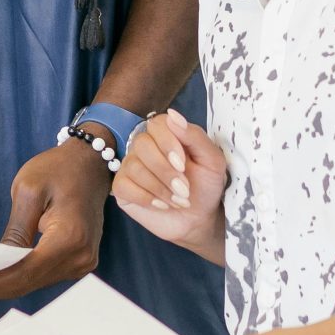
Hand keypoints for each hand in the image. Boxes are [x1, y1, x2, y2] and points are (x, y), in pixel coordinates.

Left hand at [0, 137, 112, 301]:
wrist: (90, 162)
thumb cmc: (58, 169)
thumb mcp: (28, 191)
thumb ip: (14, 231)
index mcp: (70, 238)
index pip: (25, 270)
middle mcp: (80, 257)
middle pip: (28, 281)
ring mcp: (81, 262)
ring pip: (33, 282)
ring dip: (0, 284)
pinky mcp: (77, 261)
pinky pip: (41, 274)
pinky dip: (15, 275)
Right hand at [111, 109, 230, 252]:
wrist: (199, 219)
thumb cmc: (206, 187)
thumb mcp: (212, 160)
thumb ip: (194, 136)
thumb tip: (173, 115)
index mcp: (166, 135)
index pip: (156, 124)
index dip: (167, 143)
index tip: (183, 165)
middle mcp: (145, 147)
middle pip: (142, 145)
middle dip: (165, 170)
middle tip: (184, 189)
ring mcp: (130, 167)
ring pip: (134, 167)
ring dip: (160, 188)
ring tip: (178, 201)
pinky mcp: (122, 188)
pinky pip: (124, 185)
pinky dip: (146, 198)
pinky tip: (162, 205)